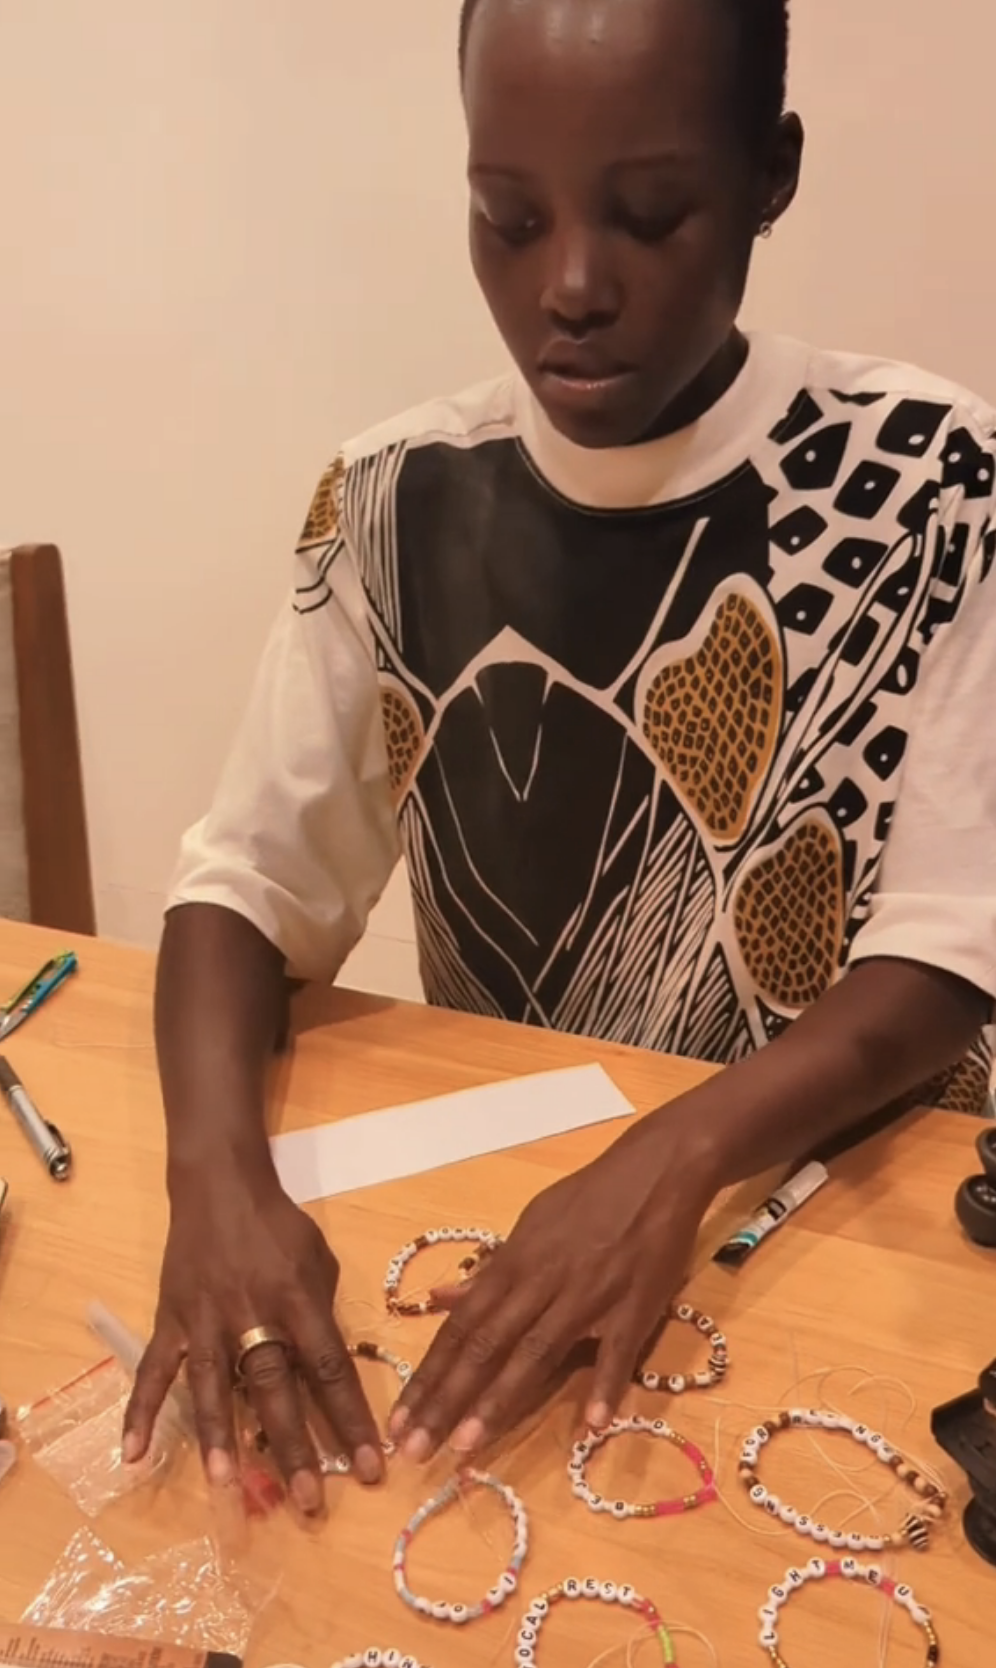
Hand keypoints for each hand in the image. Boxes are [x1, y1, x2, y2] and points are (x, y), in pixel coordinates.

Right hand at [123, 1173, 382, 1514]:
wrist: (219, 1185)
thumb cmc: (278, 1225)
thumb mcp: (319, 1259)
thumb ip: (321, 1314)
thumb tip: (327, 1372)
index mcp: (298, 1297)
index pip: (330, 1367)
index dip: (351, 1419)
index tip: (370, 1468)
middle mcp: (252, 1312)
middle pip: (275, 1387)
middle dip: (295, 1448)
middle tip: (309, 1504)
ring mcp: (206, 1319)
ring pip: (215, 1385)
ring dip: (221, 1438)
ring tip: (228, 1489)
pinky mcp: (171, 1319)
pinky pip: (155, 1370)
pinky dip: (141, 1411)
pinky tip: (132, 1454)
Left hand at [389, 1110, 717, 1459]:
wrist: (656, 1169)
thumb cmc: (589, 1199)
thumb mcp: (531, 1225)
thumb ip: (489, 1271)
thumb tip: (439, 1299)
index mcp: (515, 1263)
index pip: (461, 1327)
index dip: (429, 1375)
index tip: (399, 1421)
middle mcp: (541, 1282)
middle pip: (485, 1346)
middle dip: (446, 1400)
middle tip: (412, 1449)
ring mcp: (589, 1295)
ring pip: (535, 1352)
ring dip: (499, 1401)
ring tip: (467, 1447)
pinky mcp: (636, 1304)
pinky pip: (618, 1350)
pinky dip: (605, 1386)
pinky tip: (589, 1427)